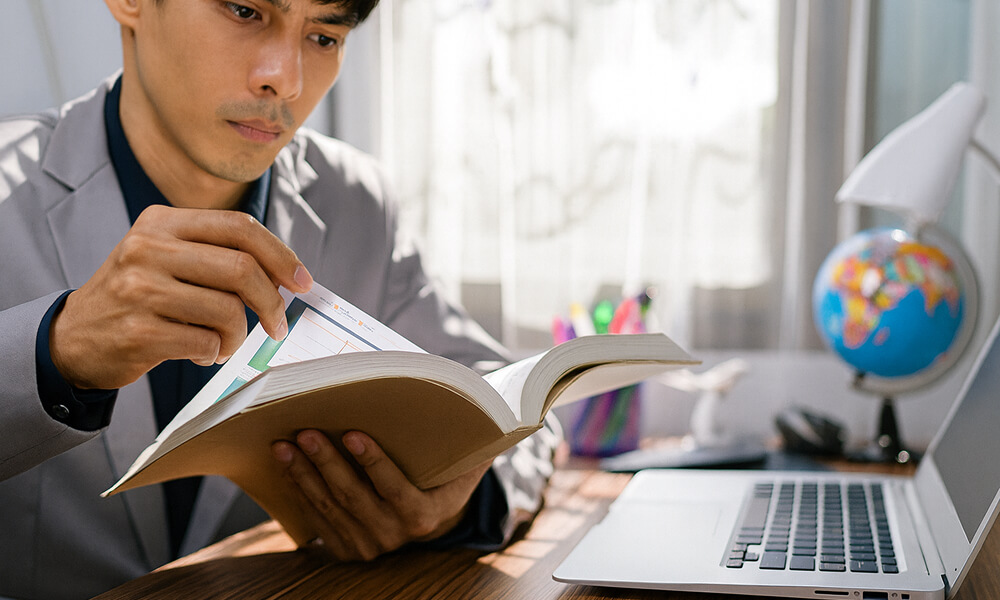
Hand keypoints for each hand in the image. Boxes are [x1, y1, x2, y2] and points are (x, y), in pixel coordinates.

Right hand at [49, 205, 312, 388]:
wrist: (75, 338)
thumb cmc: (140, 298)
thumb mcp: (169, 258)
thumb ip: (220, 256)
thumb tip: (287, 275)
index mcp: (163, 222)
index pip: (239, 227)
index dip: (280, 255)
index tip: (303, 282)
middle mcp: (148, 247)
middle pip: (241, 268)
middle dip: (271, 303)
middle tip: (276, 326)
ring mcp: (139, 288)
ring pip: (227, 310)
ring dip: (238, 336)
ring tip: (223, 342)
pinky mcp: (138, 330)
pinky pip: (206, 343)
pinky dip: (214, 354)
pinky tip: (200, 353)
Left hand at [272, 430, 490, 561]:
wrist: (430, 516)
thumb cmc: (446, 474)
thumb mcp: (468, 461)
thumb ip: (478, 440)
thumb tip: (493, 408)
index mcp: (424, 515)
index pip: (396, 490)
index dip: (374, 463)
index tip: (352, 433)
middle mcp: (394, 536)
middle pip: (353, 497)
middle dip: (326, 463)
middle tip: (306, 431)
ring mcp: (367, 545)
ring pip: (329, 507)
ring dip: (303, 474)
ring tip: (285, 444)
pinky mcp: (344, 547)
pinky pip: (316, 517)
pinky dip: (298, 490)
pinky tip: (286, 465)